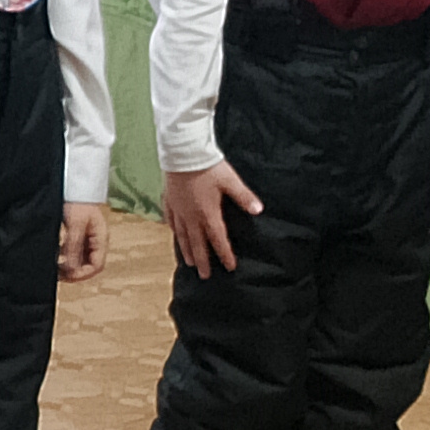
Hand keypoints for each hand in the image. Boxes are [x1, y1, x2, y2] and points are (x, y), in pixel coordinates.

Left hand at [56, 202, 106, 283]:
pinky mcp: (78, 234)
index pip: (96, 265)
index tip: (66, 275)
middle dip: (74, 272)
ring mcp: (88, 238)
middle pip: (88, 265)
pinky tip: (55, 255)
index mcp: (101, 239)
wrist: (73, 184)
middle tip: (57, 273)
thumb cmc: (78, 201)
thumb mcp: (76, 224)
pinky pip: (74, 251)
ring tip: (54, 266)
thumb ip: (74, 246)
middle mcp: (96, 241)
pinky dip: (65, 256)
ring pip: (80, 259)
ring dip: (69, 265)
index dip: (83, 274)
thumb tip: (71, 269)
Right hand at [163, 162, 257, 277]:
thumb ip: (244, 197)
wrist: (182, 154)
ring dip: (187, 251)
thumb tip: (259, 210)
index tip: (229, 267)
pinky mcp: (169, 202)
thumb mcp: (230, 181)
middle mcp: (192, 216)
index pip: (218, 239)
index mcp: (208, 213)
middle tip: (205, 276)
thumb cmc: (208, 167)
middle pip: (197, 244)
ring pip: (183, 236)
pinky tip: (176, 236)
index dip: (224, 254)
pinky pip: (172, 222)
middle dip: (203, 261)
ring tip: (190, 263)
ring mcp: (179, 210)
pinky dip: (175, 232)